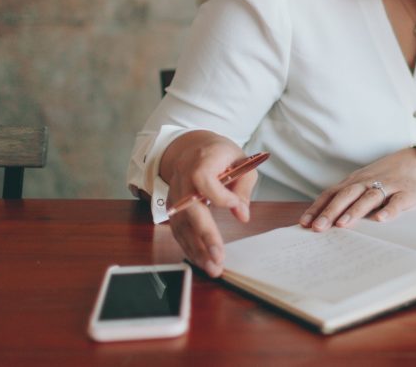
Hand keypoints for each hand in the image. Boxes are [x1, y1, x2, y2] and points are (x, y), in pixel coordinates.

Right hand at [159, 131, 256, 277]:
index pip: (204, 179)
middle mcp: (183, 180)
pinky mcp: (173, 208)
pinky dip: (189, 247)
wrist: (192, 148)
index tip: (235, 206)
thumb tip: (242, 215)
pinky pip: (179, 230)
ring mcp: (175, 196)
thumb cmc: (220, 154)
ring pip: (182, 225)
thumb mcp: (240, 161)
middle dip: (205, 235)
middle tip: (219, 257)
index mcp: (200, 161)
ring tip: (212, 267)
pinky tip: (201, 261)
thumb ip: (242, 187)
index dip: (219, 196)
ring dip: (196, 249)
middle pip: (190, 209)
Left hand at [299, 148, 415, 230]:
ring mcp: (387, 186)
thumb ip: (346, 198)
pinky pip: (396, 202)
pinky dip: (388, 210)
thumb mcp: (362, 183)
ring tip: (342, 224)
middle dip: (330, 211)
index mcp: (354, 182)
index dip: (318, 208)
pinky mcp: (406, 193)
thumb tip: (321, 219)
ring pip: (368, 197)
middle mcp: (367, 182)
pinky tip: (380, 219)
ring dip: (355, 210)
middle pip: (346, 195)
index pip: (331, 194)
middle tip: (318, 227)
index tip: (304, 223)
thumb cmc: (384, 177)